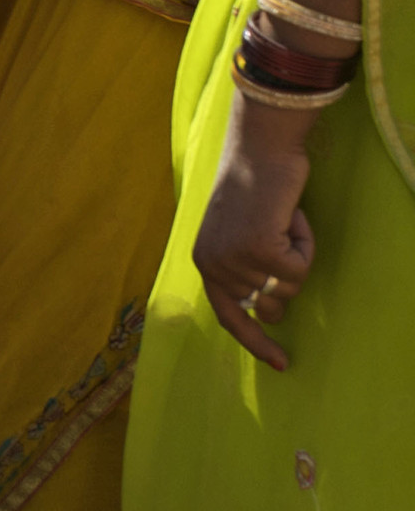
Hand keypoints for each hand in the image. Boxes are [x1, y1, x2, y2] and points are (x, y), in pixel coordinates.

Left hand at [192, 91, 315, 370]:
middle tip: (280, 235)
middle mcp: (215, 265)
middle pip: (270, 305)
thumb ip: (242, 270)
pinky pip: (302, 267)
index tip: (281, 364)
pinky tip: (290, 215)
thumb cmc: (253, 185)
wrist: (259, 146)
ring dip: (296, 252)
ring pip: (290, 285)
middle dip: (286, 279)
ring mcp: (237, 260)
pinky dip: (305, 241)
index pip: (229, 317)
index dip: (256, 342)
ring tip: (281, 219)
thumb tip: (265, 311)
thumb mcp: (235, 233)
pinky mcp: (261, 250)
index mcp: (205, 262)